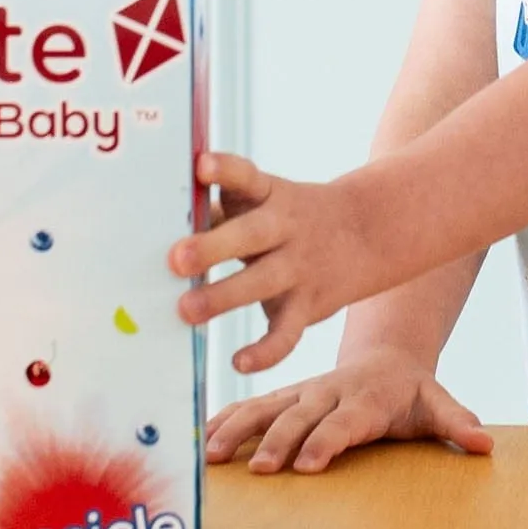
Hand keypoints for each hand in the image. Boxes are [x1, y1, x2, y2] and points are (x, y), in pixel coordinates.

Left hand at [170, 151, 387, 373]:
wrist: (365, 233)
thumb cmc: (289, 217)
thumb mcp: (265, 200)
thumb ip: (221, 212)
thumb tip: (162, 228)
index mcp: (271, 196)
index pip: (247, 177)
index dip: (225, 170)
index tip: (201, 165)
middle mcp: (287, 229)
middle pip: (252, 234)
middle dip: (214, 246)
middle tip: (176, 258)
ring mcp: (299, 268)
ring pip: (264, 283)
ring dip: (225, 297)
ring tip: (187, 311)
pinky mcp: (308, 305)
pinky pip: (288, 332)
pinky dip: (267, 352)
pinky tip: (239, 362)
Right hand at [205, 348, 493, 474]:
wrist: (385, 355)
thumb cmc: (411, 391)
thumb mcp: (437, 404)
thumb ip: (456, 424)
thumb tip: (485, 444)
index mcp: (365, 398)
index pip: (344, 422)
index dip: (326, 441)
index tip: (307, 465)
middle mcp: (328, 392)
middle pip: (300, 417)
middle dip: (280, 441)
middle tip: (262, 470)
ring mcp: (303, 392)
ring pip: (267, 407)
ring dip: (239, 430)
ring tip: (212, 455)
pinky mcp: (285, 395)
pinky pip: (250, 405)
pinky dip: (225, 419)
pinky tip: (200, 437)